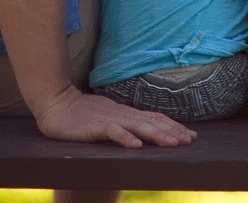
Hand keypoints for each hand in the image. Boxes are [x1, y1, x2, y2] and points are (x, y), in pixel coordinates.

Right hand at [33, 86, 196, 147]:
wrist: (57, 102)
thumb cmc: (83, 113)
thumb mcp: (109, 117)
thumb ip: (126, 123)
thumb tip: (144, 131)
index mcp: (127, 114)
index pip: (155, 118)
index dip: (173, 126)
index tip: (191, 136)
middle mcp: (123, 115)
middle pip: (153, 122)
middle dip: (173, 132)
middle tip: (190, 140)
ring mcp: (110, 119)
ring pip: (138, 126)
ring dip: (157, 134)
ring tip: (173, 143)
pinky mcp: (94, 126)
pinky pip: (112, 131)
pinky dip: (125, 137)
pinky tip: (136, 145)